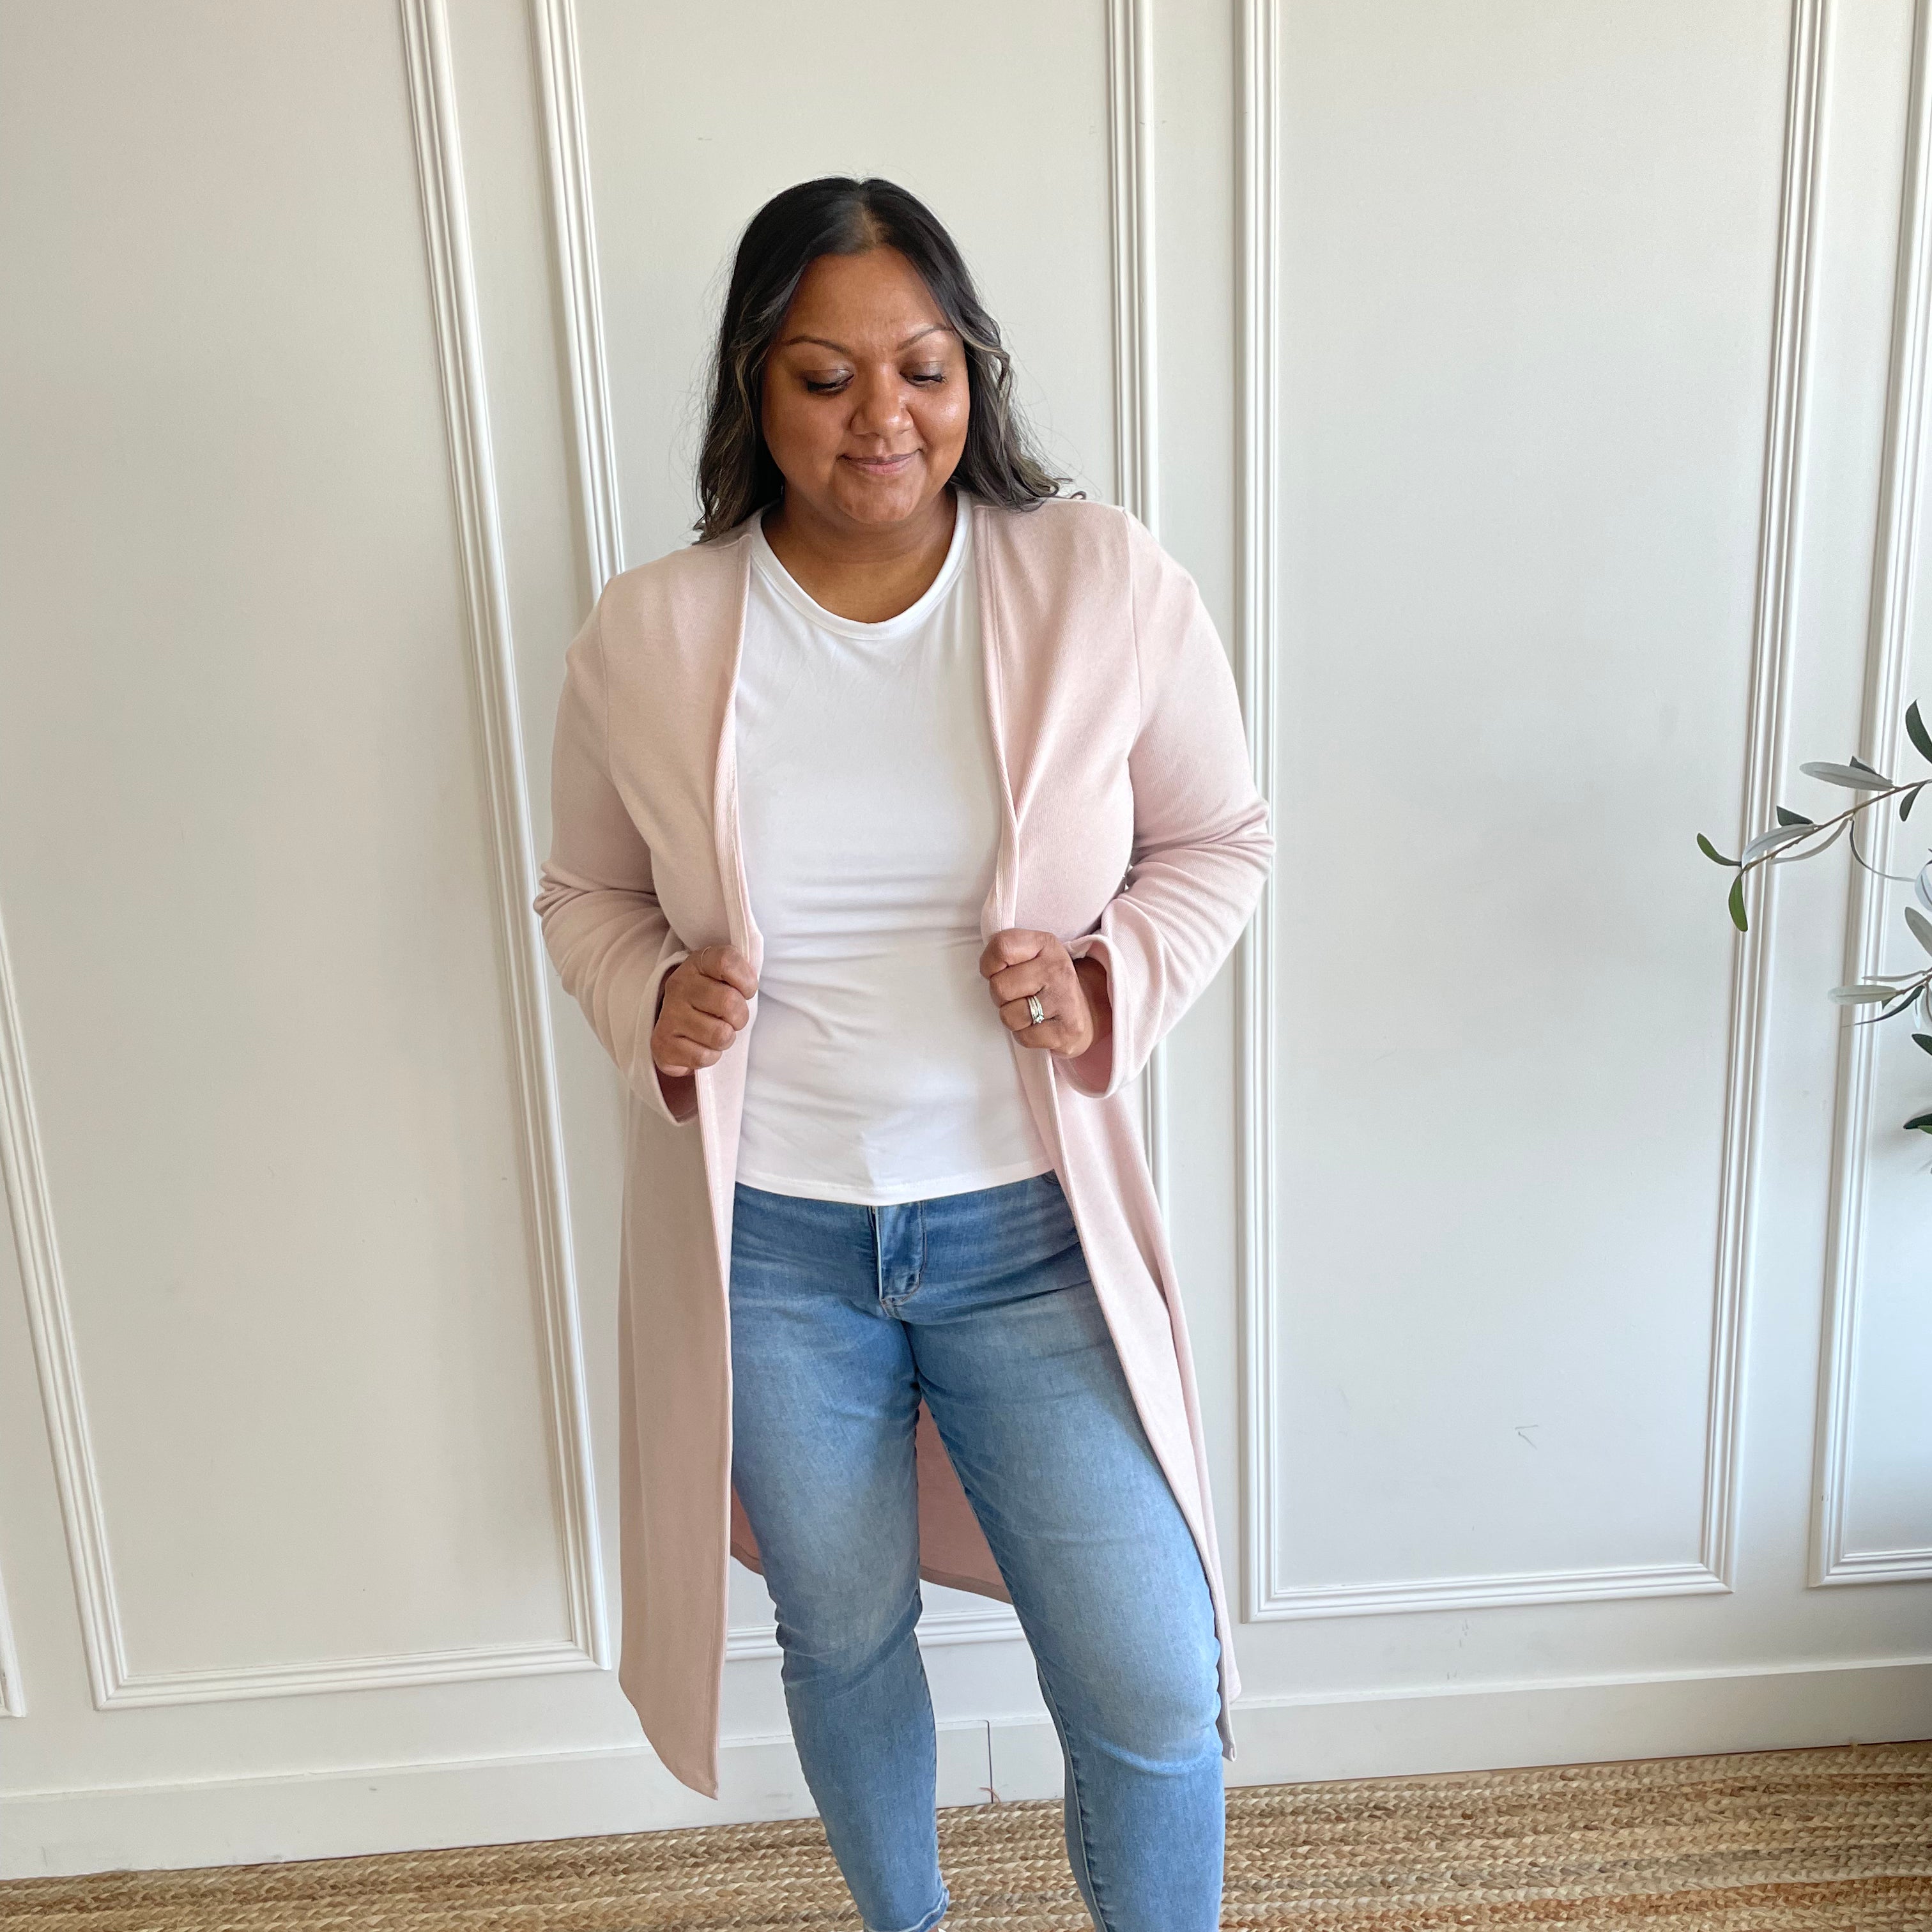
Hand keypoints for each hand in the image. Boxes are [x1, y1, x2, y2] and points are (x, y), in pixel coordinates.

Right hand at [653, 944, 757, 1075]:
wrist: (677, 1024)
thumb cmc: (711, 999)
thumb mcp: (726, 976)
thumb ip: (740, 972)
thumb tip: (750, 984)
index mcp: (697, 963)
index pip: (726, 961)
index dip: (746, 981)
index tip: (745, 991)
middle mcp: (679, 985)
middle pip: (729, 1002)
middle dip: (740, 1017)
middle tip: (731, 1018)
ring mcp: (669, 1014)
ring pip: (720, 1034)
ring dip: (726, 1039)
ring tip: (716, 1032)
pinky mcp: (663, 1044)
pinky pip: (703, 1057)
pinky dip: (710, 1056)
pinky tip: (702, 1046)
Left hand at [979, 928, 1110, 1060]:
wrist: (1086, 1009)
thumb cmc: (1048, 983)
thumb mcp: (1031, 954)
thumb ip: (1006, 953)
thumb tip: (987, 967)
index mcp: (1045, 944)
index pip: (1002, 947)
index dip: (989, 964)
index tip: (999, 971)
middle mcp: (1057, 969)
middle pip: (999, 986)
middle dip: (1001, 996)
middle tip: (1018, 995)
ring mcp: (1064, 999)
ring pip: (1008, 1016)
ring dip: (1013, 1017)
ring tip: (1029, 1010)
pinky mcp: (1067, 1029)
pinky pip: (1024, 1037)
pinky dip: (1026, 1035)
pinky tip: (1039, 1025)